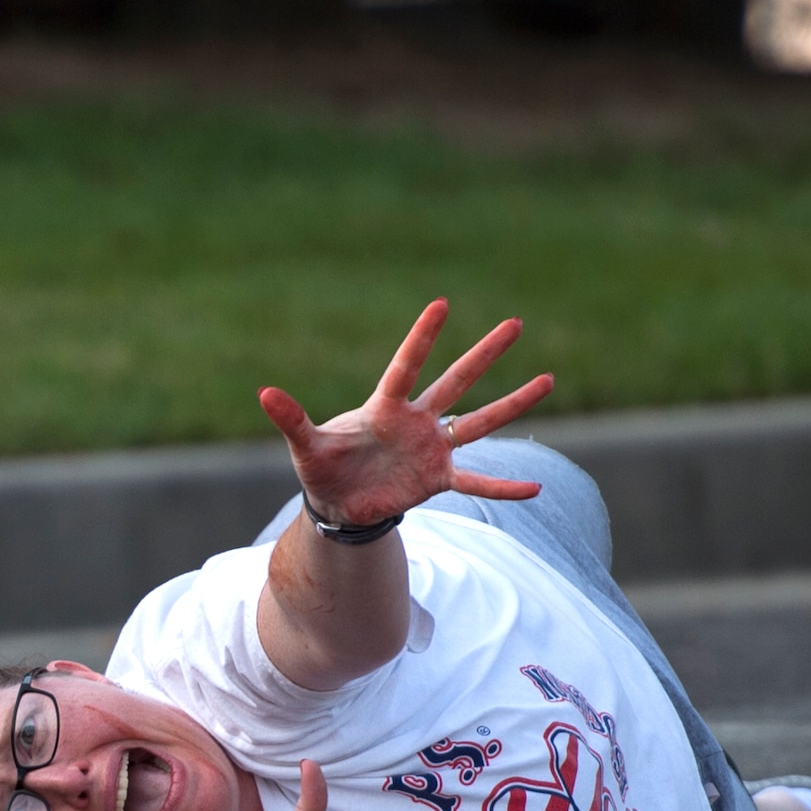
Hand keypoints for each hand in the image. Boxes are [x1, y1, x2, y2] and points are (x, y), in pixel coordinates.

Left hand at [257, 299, 554, 526]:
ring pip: (480, 421)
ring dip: (513, 403)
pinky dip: (504, 486)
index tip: (441, 305)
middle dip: (485, 354)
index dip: (422, 337)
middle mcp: (416, 421)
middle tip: (515, 324)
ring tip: (547, 379)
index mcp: (385, 408)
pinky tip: (536, 489)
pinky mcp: (438, 479)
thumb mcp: (306, 446)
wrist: (338, 505)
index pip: (407, 366)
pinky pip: (478, 481)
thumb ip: (292, 419)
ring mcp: (432, 448)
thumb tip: (263, 392)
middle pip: (457, 381)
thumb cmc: (323, 469)